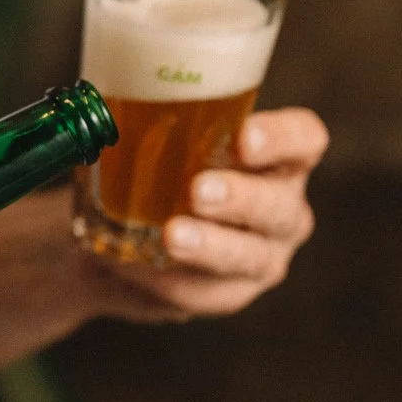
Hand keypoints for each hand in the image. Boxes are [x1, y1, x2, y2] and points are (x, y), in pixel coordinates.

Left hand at [89, 107, 326, 321]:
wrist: (114, 233)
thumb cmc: (148, 167)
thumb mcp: (148, 135)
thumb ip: (137, 117)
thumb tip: (97, 108)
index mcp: (273, 157)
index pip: (303, 139)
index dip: (282, 138)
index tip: (243, 137)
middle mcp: (281, 207)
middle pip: (280, 204)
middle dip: (240, 198)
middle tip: (197, 191)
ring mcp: (261, 255)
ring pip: (250, 256)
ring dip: (211, 246)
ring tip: (171, 237)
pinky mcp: (229, 293)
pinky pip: (206, 292)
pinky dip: (170, 279)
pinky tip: (138, 266)